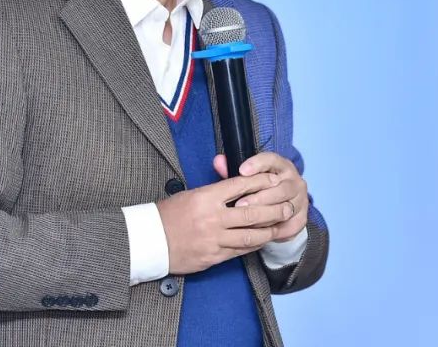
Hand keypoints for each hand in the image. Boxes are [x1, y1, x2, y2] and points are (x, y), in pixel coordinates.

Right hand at [156, 171, 285, 274]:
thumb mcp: (190, 194)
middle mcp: (212, 218)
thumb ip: (215, 191)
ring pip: (250, 235)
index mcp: (205, 197)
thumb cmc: (168, 214)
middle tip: (288, 206)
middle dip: (274, 209)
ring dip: (269, 230)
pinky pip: (240, 251)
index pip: (240, 186)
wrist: (149, 241)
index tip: (274, 180)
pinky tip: (262, 240)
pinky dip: (254, 245)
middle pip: (252, 212)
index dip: (261, 182)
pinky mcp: (213, 257)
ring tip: (280, 225)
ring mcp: (214, 239)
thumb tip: (239, 186)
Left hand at [213, 152, 308, 242]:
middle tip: (239, 205)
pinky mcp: (302, 218)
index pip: (271, 160)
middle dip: (259, 197)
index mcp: (281, 165)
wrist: (280, 206)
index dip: (257, 164)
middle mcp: (294, 180)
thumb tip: (218, 161)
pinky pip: (290, 225)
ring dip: (266, 216)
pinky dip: (276, 230)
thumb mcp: (246, 178)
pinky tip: (259, 234)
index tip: (241, 171)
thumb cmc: (259, 189)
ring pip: (286, 207)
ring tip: (247, 222)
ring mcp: (301, 200)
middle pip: (281, 187)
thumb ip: (231, 169)